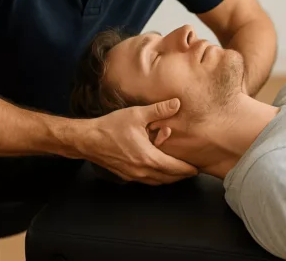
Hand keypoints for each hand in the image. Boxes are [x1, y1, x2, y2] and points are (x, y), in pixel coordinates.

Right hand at [75, 98, 196, 184]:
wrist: (87, 140)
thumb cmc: (111, 127)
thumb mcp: (137, 114)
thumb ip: (159, 110)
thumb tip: (177, 103)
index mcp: (148, 157)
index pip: (174, 168)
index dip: (187, 169)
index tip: (197, 169)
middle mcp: (142, 170)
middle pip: (167, 178)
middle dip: (180, 175)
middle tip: (191, 171)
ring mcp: (133, 175)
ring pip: (157, 181)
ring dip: (169, 178)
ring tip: (177, 172)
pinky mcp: (125, 176)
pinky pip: (146, 180)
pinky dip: (156, 177)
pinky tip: (157, 170)